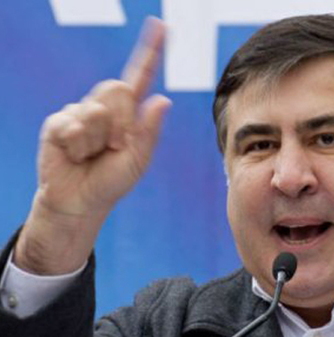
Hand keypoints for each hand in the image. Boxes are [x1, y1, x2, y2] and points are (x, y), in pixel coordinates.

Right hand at [14, 17, 170, 274]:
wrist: (81, 201)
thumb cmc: (111, 181)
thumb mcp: (138, 160)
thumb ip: (149, 131)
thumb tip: (163, 99)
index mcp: (128, 113)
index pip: (140, 76)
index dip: (150, 52)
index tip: (161, 26)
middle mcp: (104, 107)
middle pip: (118, 88)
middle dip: (120, 122)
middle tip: (114, 146)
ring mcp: (80, 112)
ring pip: (96, 109)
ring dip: (98, 139)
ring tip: (93, 154)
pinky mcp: (58, 123)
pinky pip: (72, 124)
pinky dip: (77, 145)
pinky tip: (74, 155)